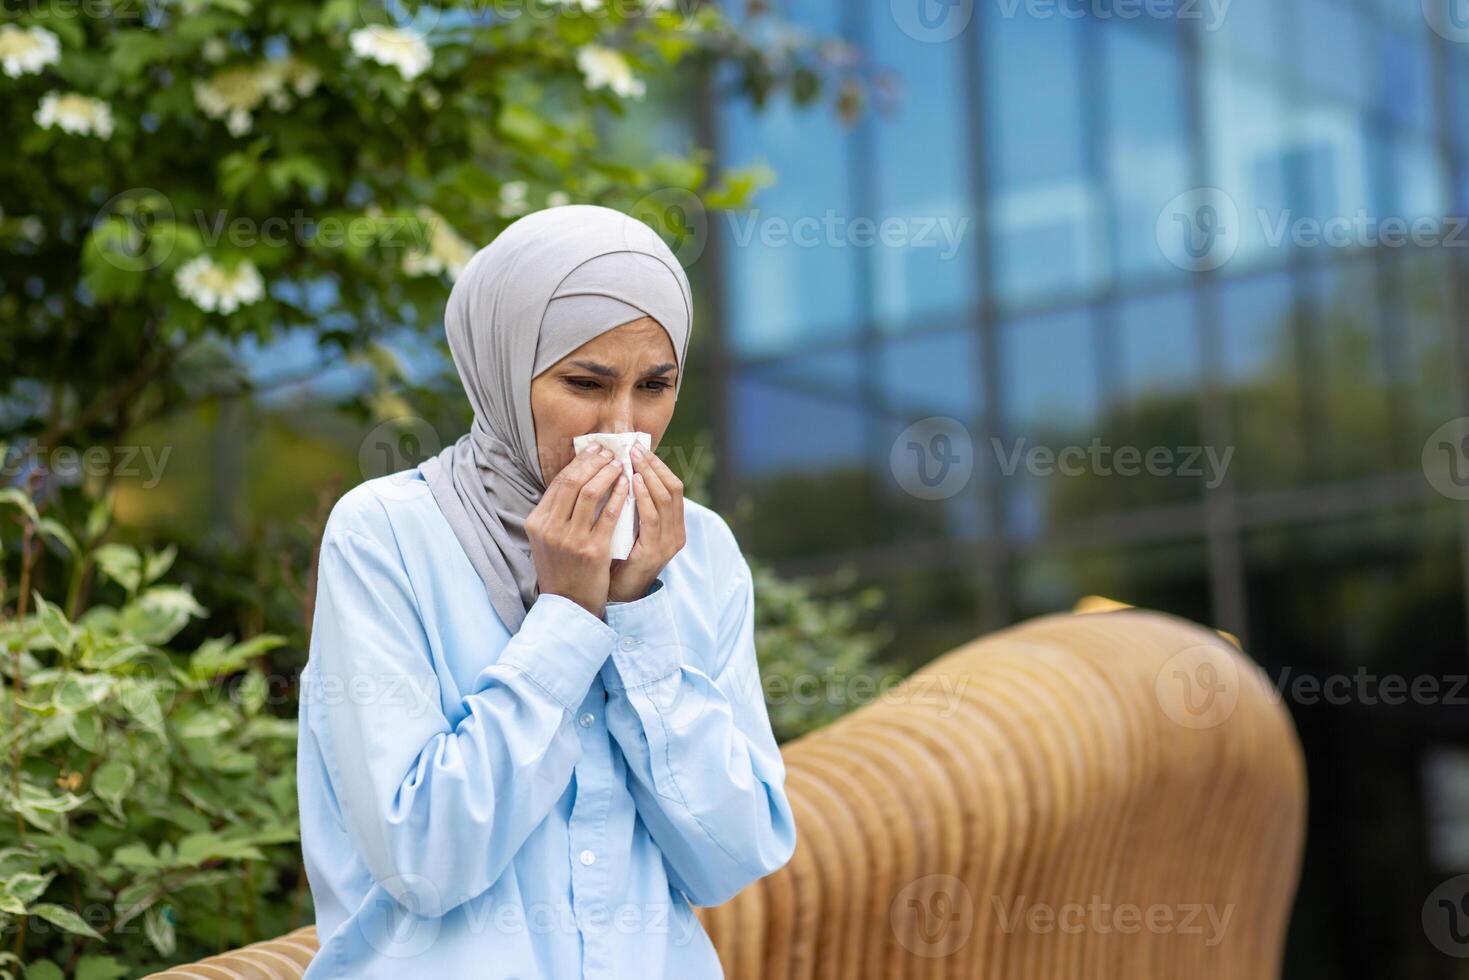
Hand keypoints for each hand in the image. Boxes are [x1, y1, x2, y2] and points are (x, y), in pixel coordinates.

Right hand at [526, 444, 628, 618]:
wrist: (569, 605)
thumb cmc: (562, 568)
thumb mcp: (547, 539)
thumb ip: (557, 512)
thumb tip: (578, 475)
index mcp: (536, 522)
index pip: (559, 482)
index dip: (580, 461)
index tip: (596, 449)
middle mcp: (550, 528)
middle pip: (573, 481)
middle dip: (594, 461)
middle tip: (611, 452)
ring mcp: (570, 539)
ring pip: (590, 493)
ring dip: (607, 473)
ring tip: (620, 465)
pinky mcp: (592, 550)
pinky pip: (608, 514)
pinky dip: (619, 495)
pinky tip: (628, 485)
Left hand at [608, 442, 685, 602]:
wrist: (614, 595)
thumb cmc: (617, 557)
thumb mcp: (628, 526)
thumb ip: (631, 504)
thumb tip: (620, 469)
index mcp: (673, 525)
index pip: (672, 486)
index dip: (657, 465)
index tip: (639, 448)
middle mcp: (676, 533)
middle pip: (673, 488)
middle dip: (653, 465)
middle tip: (635, 448)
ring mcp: (668, 543)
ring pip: (665, 499)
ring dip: (649, 475)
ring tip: (633, 459)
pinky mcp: (655, 552)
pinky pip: (652, 518)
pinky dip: (643, 497)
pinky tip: (632, 482)